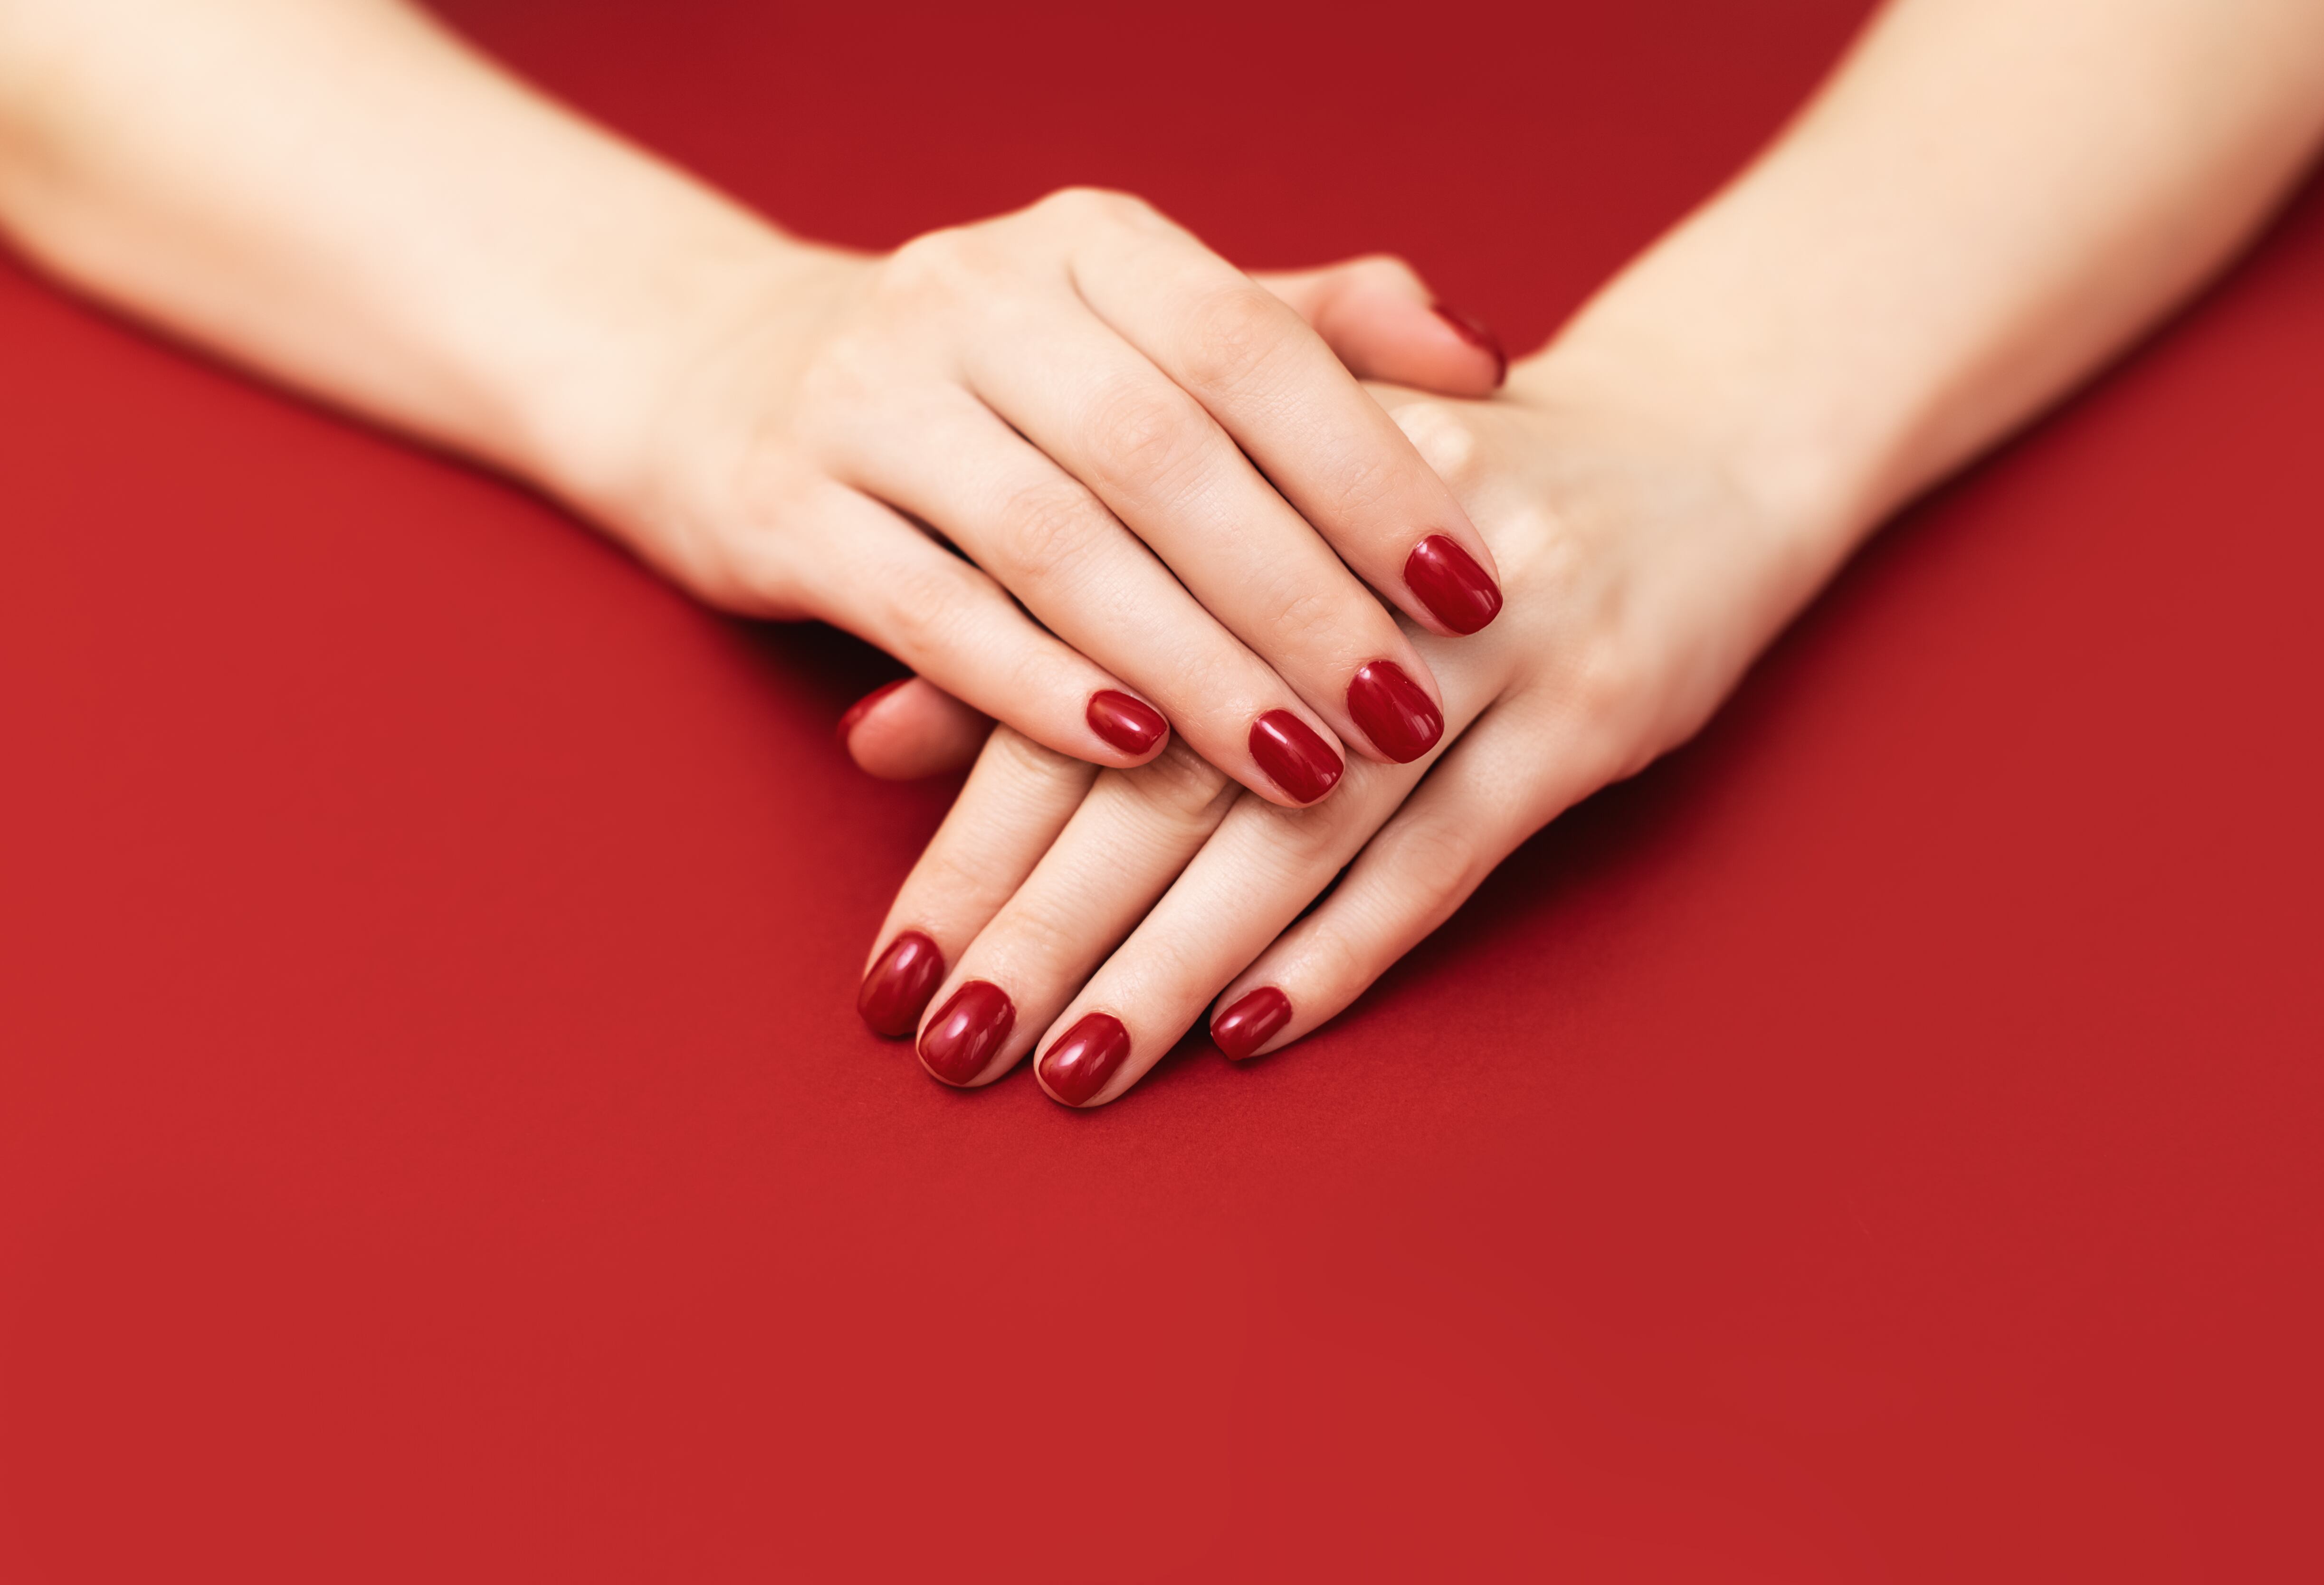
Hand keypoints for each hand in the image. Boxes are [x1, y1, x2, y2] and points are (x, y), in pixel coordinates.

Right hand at [611, 188, 1508, 801]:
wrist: (735, 374)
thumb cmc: (1001, 380)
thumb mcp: (1143, 329)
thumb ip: (1308, 336)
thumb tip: (1485, 363)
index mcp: (1090, 245)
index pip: (1254, 349)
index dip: (1373, 475)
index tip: (1475, 597)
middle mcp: (974, 296)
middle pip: (1163, 455)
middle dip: (1298, 597)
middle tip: (1403, 717)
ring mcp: (866, 397)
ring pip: (1052, 539)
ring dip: (1188, 662)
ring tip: (1298, 766)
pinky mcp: (780, 504)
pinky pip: (924, 606)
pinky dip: (1032, 686)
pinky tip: (1130, 752)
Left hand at [850, 351, 1847, 1080]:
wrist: (1699, 439)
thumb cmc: (1428, 503)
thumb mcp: (1252, 519)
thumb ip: (1066, 623)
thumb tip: (873, 744)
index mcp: (1240, 485)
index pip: (1070, 683)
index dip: (971, 833)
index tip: (889, 966)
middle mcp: (1353, 558)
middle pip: (1171, 766)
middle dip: (1047, 923)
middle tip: (951, 1047)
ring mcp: (1487, 631)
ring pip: (1300, 825)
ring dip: (1176, 960)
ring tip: (1071, 1068)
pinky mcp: (1592, 701)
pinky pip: (1447, 849)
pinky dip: (1345, 945)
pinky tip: (1246, 1032)